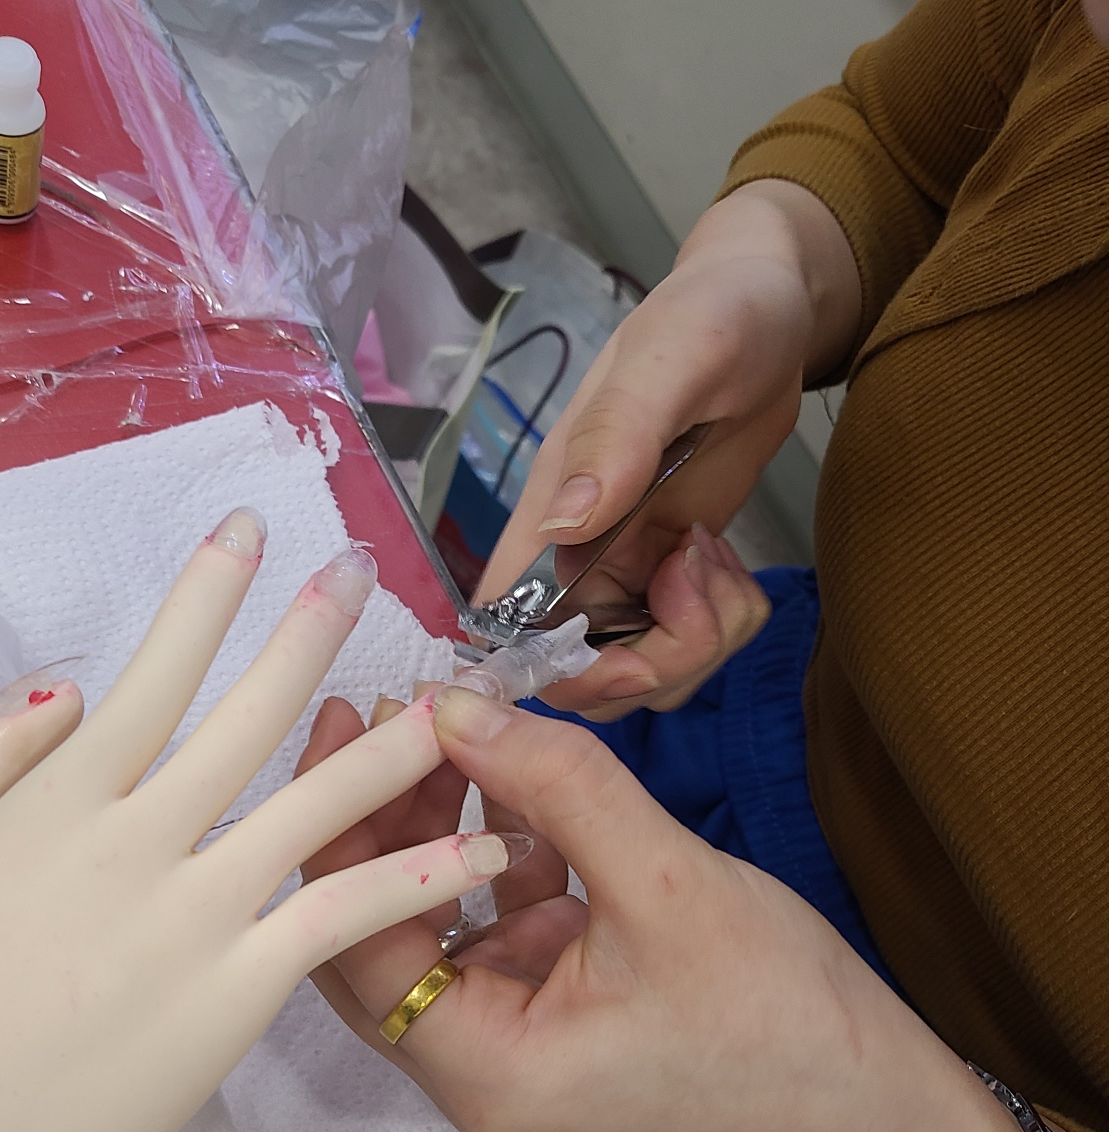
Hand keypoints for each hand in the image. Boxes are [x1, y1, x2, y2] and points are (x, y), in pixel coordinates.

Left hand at [301, 689, 1108, 1131]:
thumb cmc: (775, 1008)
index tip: (350, 725)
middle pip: (375, 930)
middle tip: (390, 715)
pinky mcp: (544, 1011)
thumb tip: (451, 703)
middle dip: (381, 821)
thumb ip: (554, 785)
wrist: (870, 1093)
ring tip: (454, 734)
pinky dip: (493, 855)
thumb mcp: (661, 879)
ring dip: (437, 830)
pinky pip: (487, 924)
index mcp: (480, 1063)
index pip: (349, 940)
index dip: (340, 827)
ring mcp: (507, 1039)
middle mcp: (471, 1064)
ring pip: (430, 920)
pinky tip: (516, 790)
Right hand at [475, 182, 860, 720]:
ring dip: (699, 645)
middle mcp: (576, 557)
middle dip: (656, 663)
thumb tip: (563, 525)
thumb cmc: (714, 314)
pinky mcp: (672, 577)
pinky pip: (687, 647)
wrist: (771, 307)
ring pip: (641, 673)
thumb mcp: (671, 359)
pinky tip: (727, 563)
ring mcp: (626, 572)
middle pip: (584, 675)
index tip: (631, 654)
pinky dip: (723, 626)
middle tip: (701, 593)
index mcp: (550, 513)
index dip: (557, 671)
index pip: (508, 626)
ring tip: (721, 565)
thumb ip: (616, 437)